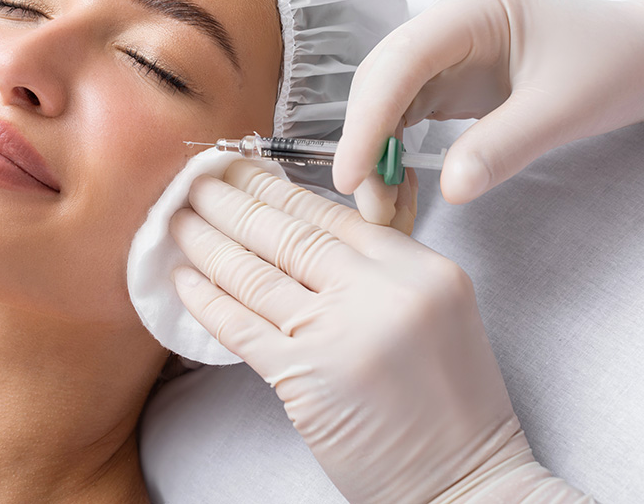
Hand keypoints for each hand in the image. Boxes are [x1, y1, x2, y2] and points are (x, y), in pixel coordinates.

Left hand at [170, 160, 589, 501]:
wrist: (465, 480)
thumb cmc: (452, 401)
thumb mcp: (437, 310)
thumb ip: (382, 266)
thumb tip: (306, 223)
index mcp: (419, 267)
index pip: (331, 213)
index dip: (276, 188)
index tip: (242, 170)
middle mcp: (380, 291)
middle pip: (287, 233)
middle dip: (232, 201)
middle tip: (196, 179)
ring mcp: (339, 334)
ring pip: (256, 273)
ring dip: (207, 242)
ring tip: (178, 219)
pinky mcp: (305, 379)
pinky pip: (240, 326)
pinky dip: (206, 299)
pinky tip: (182, 278)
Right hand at [333, 0, 643, 214]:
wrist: (643, 60)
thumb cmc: (613, 66)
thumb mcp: (563, 111)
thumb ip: (503, 148)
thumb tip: (449, 190)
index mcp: (474, 10)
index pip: (401, 61)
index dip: (369, 118)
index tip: (353, 173)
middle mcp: (448, 24)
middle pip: (380, 79)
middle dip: (366, 138)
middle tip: (364, 196)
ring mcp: (445, 51)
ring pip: (384, 98)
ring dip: (375, 148)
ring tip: (380, 199)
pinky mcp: (447, 78)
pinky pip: (404, 113)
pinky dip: (394, 148)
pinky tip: (396, 180)